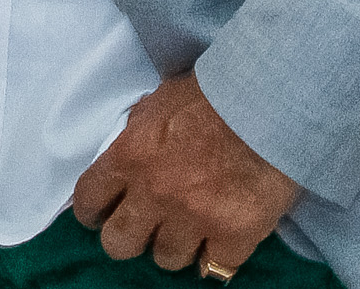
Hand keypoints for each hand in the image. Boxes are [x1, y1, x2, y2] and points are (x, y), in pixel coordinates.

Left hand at [71, 73, 302, 275]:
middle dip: (129, 238)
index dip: (93, 212)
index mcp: (130, 156)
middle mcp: (154, 194)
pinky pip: (214, 267)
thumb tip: (130, 149)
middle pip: (118, 244)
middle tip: (147, 227)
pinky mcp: (233, 236)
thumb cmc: (215, 93)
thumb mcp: (161, 101)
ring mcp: (193, 219)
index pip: (88, 200)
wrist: (271, 103)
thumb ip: (139, 132)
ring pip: (166, 259)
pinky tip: (223, 241)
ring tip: (192, 228)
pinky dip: (218, 257)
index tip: (102, 214)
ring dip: (176, 245)